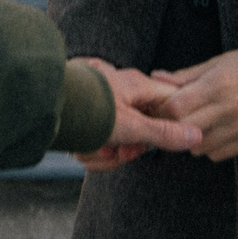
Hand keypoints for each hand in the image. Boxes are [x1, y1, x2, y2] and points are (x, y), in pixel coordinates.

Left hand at [72, 60, 202, 171]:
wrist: (42, 108)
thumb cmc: (86, 110)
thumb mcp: (131, 126)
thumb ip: (164, 133)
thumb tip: (196, 135)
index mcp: (136, 85)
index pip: (169, 103)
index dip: (168, 127)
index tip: (156, 141)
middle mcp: (119, 92)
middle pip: (140, 129)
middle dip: (128, 148)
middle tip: (120, 152)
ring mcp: (101, 104)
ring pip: (115, 140)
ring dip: (105, 153)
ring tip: (94, 149)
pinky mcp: (83, 117)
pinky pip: (95, 141)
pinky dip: (89, 151)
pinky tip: (80, 149)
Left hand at [151, 44, 237, 162]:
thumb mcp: (218, 61)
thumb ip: (186, 75)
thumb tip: (156, 77)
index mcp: (217, 85)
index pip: (175, 107)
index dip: (162, 107)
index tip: (161, 105)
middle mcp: (228, 109)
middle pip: (184, 128)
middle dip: (173, 124)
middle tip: (173, 117)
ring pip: (198, 147)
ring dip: (191, 137)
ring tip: (196, 123)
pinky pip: (218, 154)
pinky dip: (210, 146)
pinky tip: (214, 131)